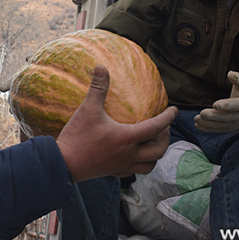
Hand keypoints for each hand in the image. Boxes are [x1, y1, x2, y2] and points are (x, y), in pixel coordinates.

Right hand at [56, 65, 177, 182]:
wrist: (63, 163)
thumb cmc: (77, 136)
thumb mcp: (88, 109)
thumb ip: (97, 88)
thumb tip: (101, 67)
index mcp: (128, 138)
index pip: (156, 127)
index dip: (168, 118)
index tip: (175, 110)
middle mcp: (129, 154)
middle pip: (158, 150)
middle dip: (165, 138)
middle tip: (163, 128)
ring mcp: (122, 165)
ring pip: (149, 165)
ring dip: (155, 154)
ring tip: (151, 143)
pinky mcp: (113, 172)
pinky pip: (133, 171)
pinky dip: (139, 163)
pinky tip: (132, 155)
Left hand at [194, 71, 238, 132]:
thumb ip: (238, 78)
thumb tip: (230, 74)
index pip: (237, 105)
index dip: (226, 105)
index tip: (215, 105)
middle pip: (228, 117)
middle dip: (214, 116)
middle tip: (202, 113)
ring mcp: (237, 124)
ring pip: (222, 126)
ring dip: (209, 124)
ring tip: (196, 119)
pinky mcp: (231, 128)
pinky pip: (219, 129)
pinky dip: (208, 128)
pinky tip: (198, 125)